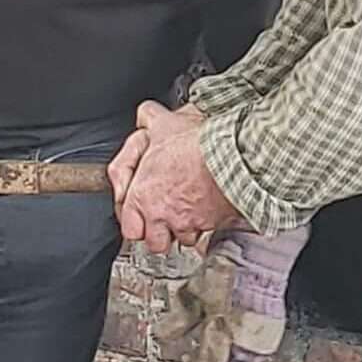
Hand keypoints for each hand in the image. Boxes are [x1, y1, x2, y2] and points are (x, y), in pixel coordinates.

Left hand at [115, 101, 237, 253]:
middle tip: (164, 220)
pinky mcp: (212, 226)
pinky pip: (206, 236)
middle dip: (159, 233)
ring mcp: (187, 223)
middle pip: (153, 242)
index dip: (136, 221)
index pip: (129, 227)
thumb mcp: (163, 123)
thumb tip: (143, 118)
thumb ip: (147, 120)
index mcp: (142, 195)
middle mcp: (161, 214)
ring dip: (184, 231)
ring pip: (181, 241)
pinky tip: (209, 212)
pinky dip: (207, 227)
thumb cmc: (196, 144)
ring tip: (189, 214)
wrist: (231, 156)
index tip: (142, 215)